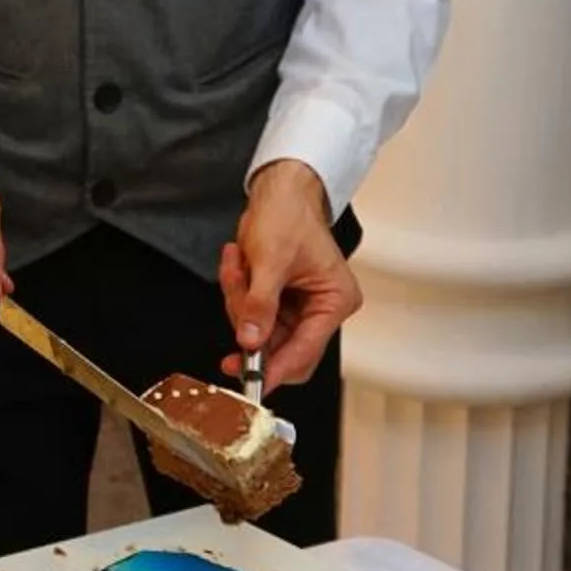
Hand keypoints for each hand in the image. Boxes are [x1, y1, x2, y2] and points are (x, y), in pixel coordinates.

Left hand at [219, 161, 360, 388]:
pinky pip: (250, 313)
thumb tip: (251, 340)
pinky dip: (238, 293)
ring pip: (259, 331)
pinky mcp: (278, 300)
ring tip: (238, 266)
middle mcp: (321, 308)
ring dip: (240, 301)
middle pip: (280, 346)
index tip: (253, 381)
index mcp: (335, 301)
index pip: (306, 350)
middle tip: (236, 306)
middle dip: (250, 325)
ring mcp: (298, 307)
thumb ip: (260, 305)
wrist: (279, 190)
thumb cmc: (289, 214)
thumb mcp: (271, 260)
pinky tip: (239, 264)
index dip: (276, 367)